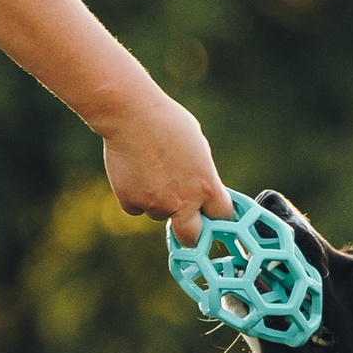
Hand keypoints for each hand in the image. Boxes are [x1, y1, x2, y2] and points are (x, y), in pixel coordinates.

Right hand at [99, 86, 231, 240]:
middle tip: (184, 219)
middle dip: (189, 232)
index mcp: (206, 185)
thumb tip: (201, 189)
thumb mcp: (198, 147)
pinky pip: (135, 207)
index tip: (212, 212)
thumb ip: (201, 173)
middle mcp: (182, 201)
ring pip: (158, 214)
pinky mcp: (130, 202)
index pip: (222, 216)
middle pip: (191, 237)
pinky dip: (135, 195)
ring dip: (157, 201)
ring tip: (151, 169)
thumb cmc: (167, 122)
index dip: (217, 214)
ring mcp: (155, 204)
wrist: (131, 115)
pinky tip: (134, 170)